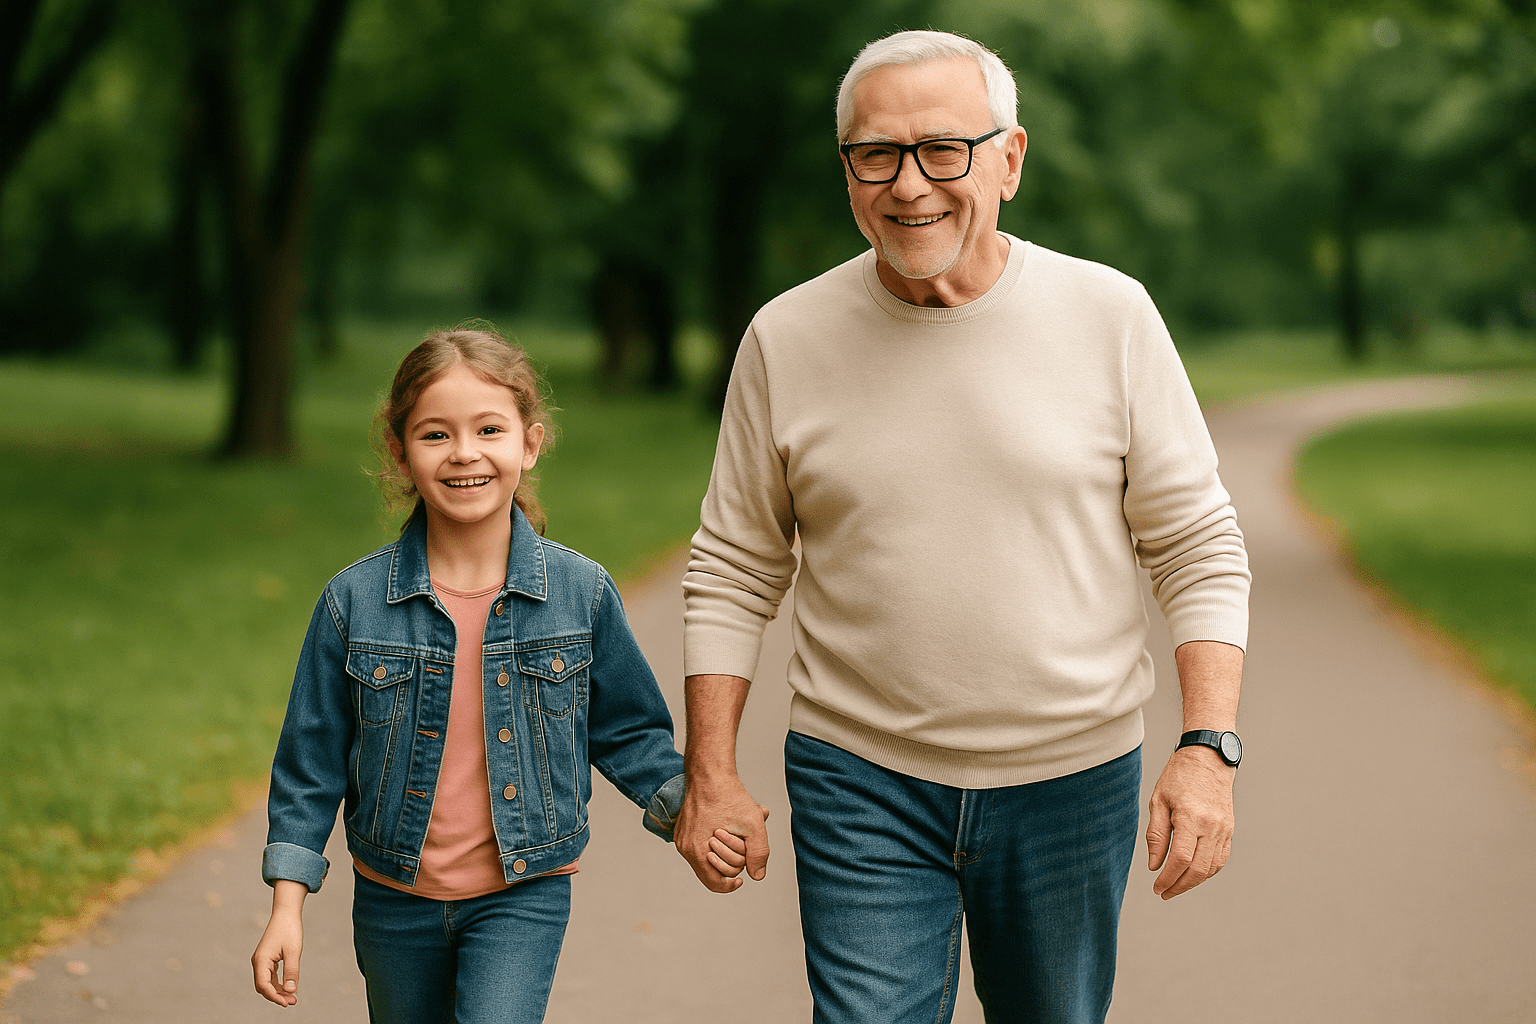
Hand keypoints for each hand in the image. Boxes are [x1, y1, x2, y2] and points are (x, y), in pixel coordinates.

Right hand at [252, 882, 306, 1005]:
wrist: (286, 913)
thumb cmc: (289, 929)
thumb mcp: (293, 951)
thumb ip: (292, 971)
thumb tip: (291, 991)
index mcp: (261, 960)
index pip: (263, 985)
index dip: (274, 996)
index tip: (287, 1003)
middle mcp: (258, 962)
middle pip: (264, 986)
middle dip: (276, 996)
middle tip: (292, 1002)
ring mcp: (262, 960)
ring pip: (267, 982)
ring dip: (278, 991)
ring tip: (293, 998)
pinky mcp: (268, 959)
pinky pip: (270, 976)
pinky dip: (278, 983)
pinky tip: (289, 987)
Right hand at [674, 772, 768, 892]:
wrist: (709, 773)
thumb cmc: (730, 796)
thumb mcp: (753, 825)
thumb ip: (758, 854)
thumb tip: (757, 876)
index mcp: (698, 852)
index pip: (714, 883)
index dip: (730, 885)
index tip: (741, 879)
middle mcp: (686, 847)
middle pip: (713, 868)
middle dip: (733, 858)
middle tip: (744, 839)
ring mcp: (682, 837)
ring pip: (708, 854)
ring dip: (726, 846)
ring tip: (741, 828)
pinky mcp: (683, 828)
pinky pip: (701, 842)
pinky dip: (716, 837)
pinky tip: (729, 821)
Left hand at [1146, 746, 1234, 899]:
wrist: (1208, 758)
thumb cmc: (1179, 776)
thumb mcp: (1159, 801)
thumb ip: (1156, 835)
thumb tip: (1155, 865)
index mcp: (1191, 818)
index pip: (1181, 859)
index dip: (1168, 878)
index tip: (1157, 887)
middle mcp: (1212, 826)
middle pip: (1198, 869)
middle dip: (1179, 886)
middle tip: (1164, 892)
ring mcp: (1224, 829)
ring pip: (1211, 868)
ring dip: (1193, 882)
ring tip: (1176, 885)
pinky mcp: (1229, 830)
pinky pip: (1221, 859)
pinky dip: (1207, 871)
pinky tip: (1192, 873)